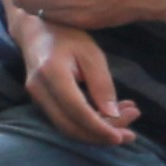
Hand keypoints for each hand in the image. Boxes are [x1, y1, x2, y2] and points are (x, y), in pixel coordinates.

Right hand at [16, 3, 139, 148]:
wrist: (35, 29)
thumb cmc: (68, 35)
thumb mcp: (92, 54)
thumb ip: (102, 84)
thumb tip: (113, 114)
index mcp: (52, 74)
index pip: (77, 111)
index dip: (100, 128)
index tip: (124, 136)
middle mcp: (39, 90)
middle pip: (69, 126)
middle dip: (100, 136)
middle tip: (130, 134)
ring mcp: (36, 97)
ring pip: (66, 126)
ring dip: (96, 131)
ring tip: (125, 121)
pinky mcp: (40, 100)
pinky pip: (63, 119)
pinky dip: (87, 124)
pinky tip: (108, 116)